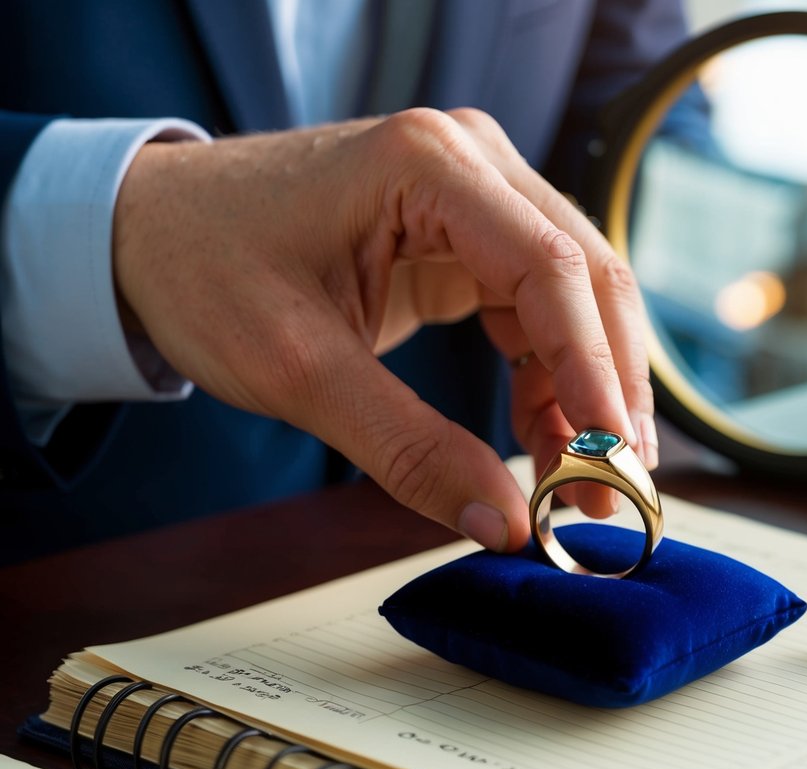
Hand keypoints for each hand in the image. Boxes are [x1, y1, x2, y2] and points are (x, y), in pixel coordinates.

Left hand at [112, 108, 657, 550]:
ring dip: (585, 394)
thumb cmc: (203, 269)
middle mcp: (470, 164)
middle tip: (614, 489)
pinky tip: (544, 442)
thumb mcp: (297, 370)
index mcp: (426, 164)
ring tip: (579, 484)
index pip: (551, 270)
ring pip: (575, 302)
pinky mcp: (468, 235)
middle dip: (608, 392)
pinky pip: (537, 312)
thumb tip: (504, 522)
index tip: (614, 462)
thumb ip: (407, 448)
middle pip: (586, 280)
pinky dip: (549, 381)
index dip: (595, 373)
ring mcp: (475, 195)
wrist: (147, 232)